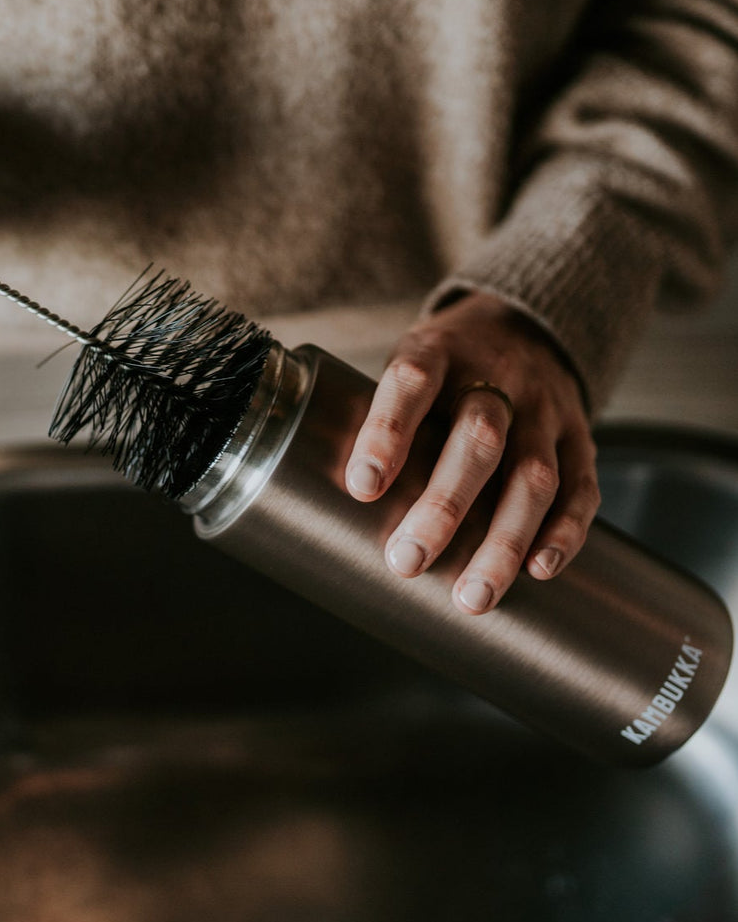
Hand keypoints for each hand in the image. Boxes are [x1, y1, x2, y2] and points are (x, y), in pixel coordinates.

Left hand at [344, 292, 599, 614]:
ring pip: (533, 475)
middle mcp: (497, 376)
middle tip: (407, 560)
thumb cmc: (444, 365)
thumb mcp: (406, 364)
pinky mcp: (580, 437)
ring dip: (504, 541)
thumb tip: (341, 499)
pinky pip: (581, 487)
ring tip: (473, 595)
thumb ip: (381, 418)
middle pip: (478, 438)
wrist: (523, 326)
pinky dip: (563, 532)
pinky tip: (538, 569)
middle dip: (444, 507)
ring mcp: (545, 408)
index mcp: (439, 351)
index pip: (411, 383)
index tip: (363, 487)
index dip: (387, 434)